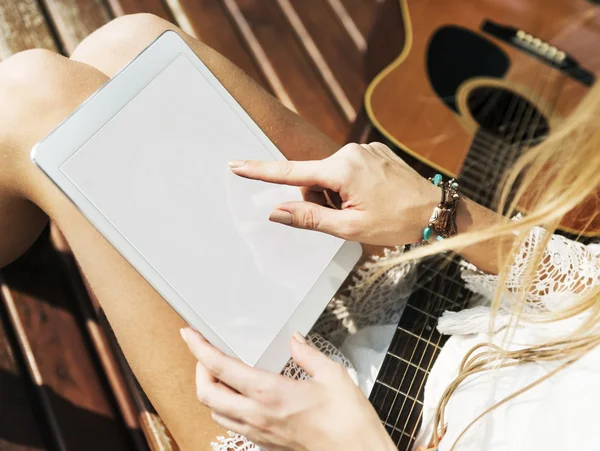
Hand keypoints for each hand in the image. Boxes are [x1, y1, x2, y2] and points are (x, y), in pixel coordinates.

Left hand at [180, 328, 395, 450]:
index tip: (190, 335)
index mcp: (270, 393)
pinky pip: (234, 426)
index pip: (220, 368)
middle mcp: (257, 415)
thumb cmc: (347, 422)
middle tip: (205, 353)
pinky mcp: (267, 444)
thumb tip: (295, 341)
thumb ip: (308, 354)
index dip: (199, 349)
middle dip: (198, 370)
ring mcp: (260, 433)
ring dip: (211, 392)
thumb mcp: (333, 375)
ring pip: (216, 414)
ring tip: (219, 374)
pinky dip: (226, 409)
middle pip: (207, 395)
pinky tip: (241, 398)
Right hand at [229, 142, 438, 245]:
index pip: (291, 172)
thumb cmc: (395, 222)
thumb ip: (310, 218)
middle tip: (347, 216)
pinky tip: (371, 197)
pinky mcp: (373, 152)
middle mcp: (350, 152)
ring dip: (336, 194)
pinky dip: (350, 186)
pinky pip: (347, 169)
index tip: (236, 165)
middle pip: (313, 178)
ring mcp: (363, 150)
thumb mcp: (350, 227)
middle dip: (320, 200)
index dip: (261, 171)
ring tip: (364, 208)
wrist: (435, 210)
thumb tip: (278, 211)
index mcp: (342, 170)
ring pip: (330, 176)